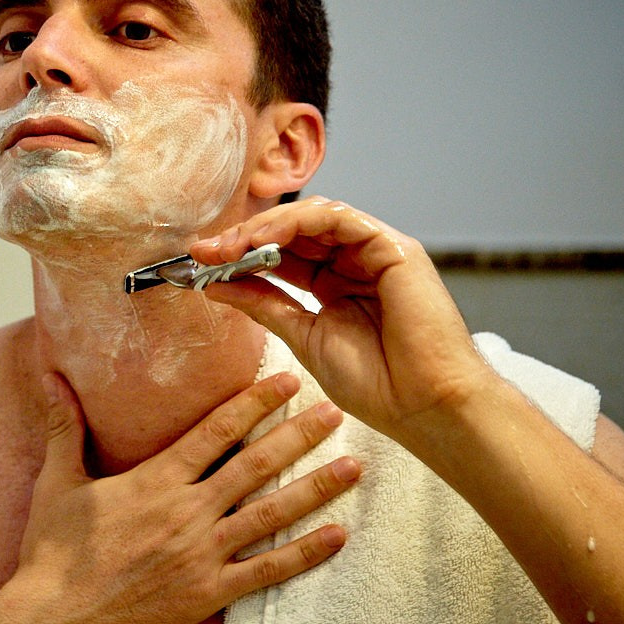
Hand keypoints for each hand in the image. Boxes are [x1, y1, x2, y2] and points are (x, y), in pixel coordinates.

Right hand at [0, 371, 355, 623]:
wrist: (56, 619)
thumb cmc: (53, 551)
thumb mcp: (57, 482)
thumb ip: (64, 426)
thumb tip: (51, 376)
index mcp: (155, 480)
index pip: (216, 431)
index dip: (255, 403)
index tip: (288, 380)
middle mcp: (187, 511)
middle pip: (256, 465)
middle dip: (299, 435)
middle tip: (337, 410)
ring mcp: (202, 554)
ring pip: (272, 514)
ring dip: (316, 488)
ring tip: (354, 466)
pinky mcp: (208, 592)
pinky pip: (267, 570)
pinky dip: (306, 554)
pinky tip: (338, 535)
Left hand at [191, 197, 499, 443]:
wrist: (424, 406)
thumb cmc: (375, 383)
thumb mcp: (302, 336)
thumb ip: (263, 304)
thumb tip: (214, 283)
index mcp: (335, 284)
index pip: (282, 254)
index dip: (240, 253)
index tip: (200, 262)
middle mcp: (355, 262)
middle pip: (293, 231)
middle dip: (245, 236)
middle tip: (204, 249)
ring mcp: (376, 252)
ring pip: (314, 217)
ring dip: (266, 226)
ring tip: (230, 245)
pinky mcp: (395, 248)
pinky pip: (340, 219)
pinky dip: (299, 223)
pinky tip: (266, 239)